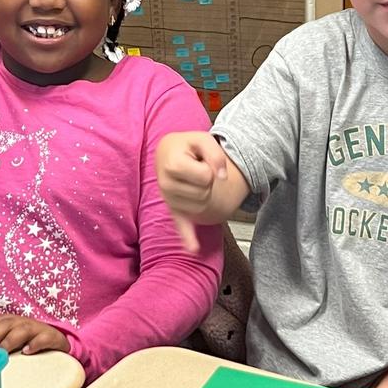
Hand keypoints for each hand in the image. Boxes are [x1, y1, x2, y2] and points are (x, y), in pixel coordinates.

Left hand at [0, 313, 69, 354]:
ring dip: (11, 340)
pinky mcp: (51, 337)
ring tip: (4, 351)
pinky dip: (35, 344)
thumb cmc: (29, 338)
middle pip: (6, 323)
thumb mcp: (12, 335)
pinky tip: (27, 351)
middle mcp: (22, 322)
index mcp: (11, 321)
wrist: (56, 338)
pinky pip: (43, 338)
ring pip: (22, 330)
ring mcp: (37, 329)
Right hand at [155, 131, 228, 252]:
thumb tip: (222, 177)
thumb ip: (215, 154)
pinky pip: (181, 227)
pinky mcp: (173, 210)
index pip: (205, 177)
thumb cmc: (186, 145)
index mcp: (171, 164)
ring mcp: (169, 200)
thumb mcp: (202, 139)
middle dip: (207, 181)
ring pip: (202, 206)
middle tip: (196, 169)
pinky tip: (193, 248)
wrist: (169, 152)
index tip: (200, 161)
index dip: (209, 168)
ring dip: (205, 193)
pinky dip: (188, 239)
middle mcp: (165, 184)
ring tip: (193, 179)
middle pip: (204, 193)